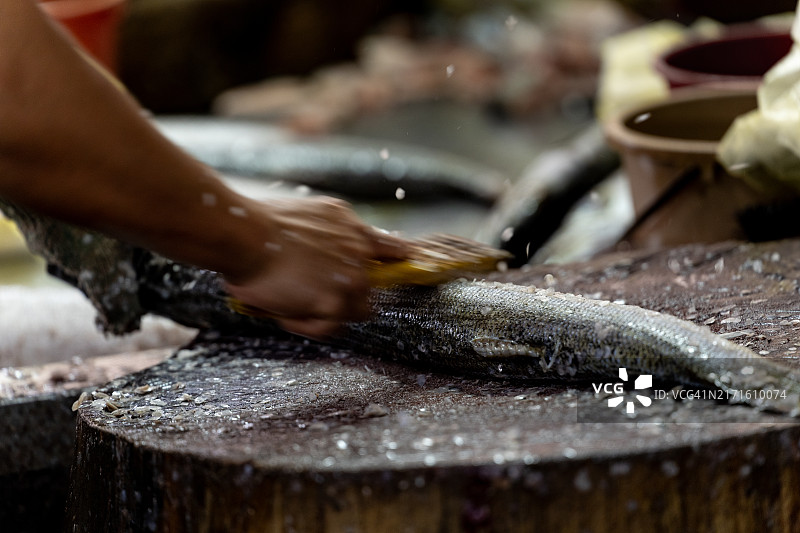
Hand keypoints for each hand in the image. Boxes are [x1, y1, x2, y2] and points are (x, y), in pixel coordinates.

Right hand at [223, 196, 406, 338]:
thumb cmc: (254, 228)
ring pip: (351, 312)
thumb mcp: (301, 219)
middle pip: (368, 288)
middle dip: (340, 297)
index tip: (400, 268)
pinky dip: (304, 325)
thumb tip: (317, 263)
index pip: (388, 246)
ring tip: (285, 302)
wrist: (243, 234)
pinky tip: (283, 310)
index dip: (392, 261)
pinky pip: (328, 327)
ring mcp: (352, 275)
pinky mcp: (337, 300)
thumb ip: (322, 239)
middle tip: (304, 296)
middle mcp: (358, 248)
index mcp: (347, 223)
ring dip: (321, 314)